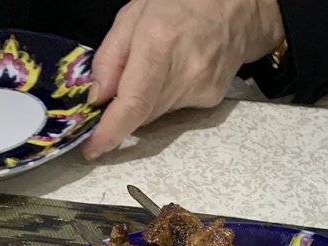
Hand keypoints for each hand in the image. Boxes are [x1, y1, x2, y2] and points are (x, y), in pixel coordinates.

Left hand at [82, 0, 283, 159]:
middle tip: (111, 95)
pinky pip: (175, 109)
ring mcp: (200, 91)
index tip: (93, 148)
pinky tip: (174, 72)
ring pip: (157, 113)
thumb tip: (96, 98)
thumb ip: (110, 57)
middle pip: (142, 113)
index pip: (133, 104)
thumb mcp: (133, 15)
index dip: (111, 131)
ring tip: (153, 68)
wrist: (234, 10)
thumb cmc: (181, 3)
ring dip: (144, 100)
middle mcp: (184, 75)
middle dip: (121, 112)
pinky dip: (164, 97)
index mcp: (159, 45)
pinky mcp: (210, 99)